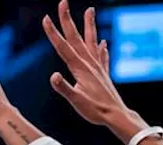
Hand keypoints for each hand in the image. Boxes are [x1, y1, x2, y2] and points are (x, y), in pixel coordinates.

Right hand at [42, 1, 130, 127]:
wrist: (116, 116)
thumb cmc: (95, 111)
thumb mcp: (76, 101)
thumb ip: (64, 88)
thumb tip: (53, 76)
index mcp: (80, 68)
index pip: (63, 47)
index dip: (53, 33)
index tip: (46, 18)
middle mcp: (89, 64)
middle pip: (75, 38)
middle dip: (67, 20)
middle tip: (63, 2)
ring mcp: (98, 67)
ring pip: (91, 41)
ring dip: (89, 25)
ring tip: (90, 10)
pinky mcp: (103, 74)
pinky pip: (102, 56)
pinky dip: (101, 48)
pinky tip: (103, 43)